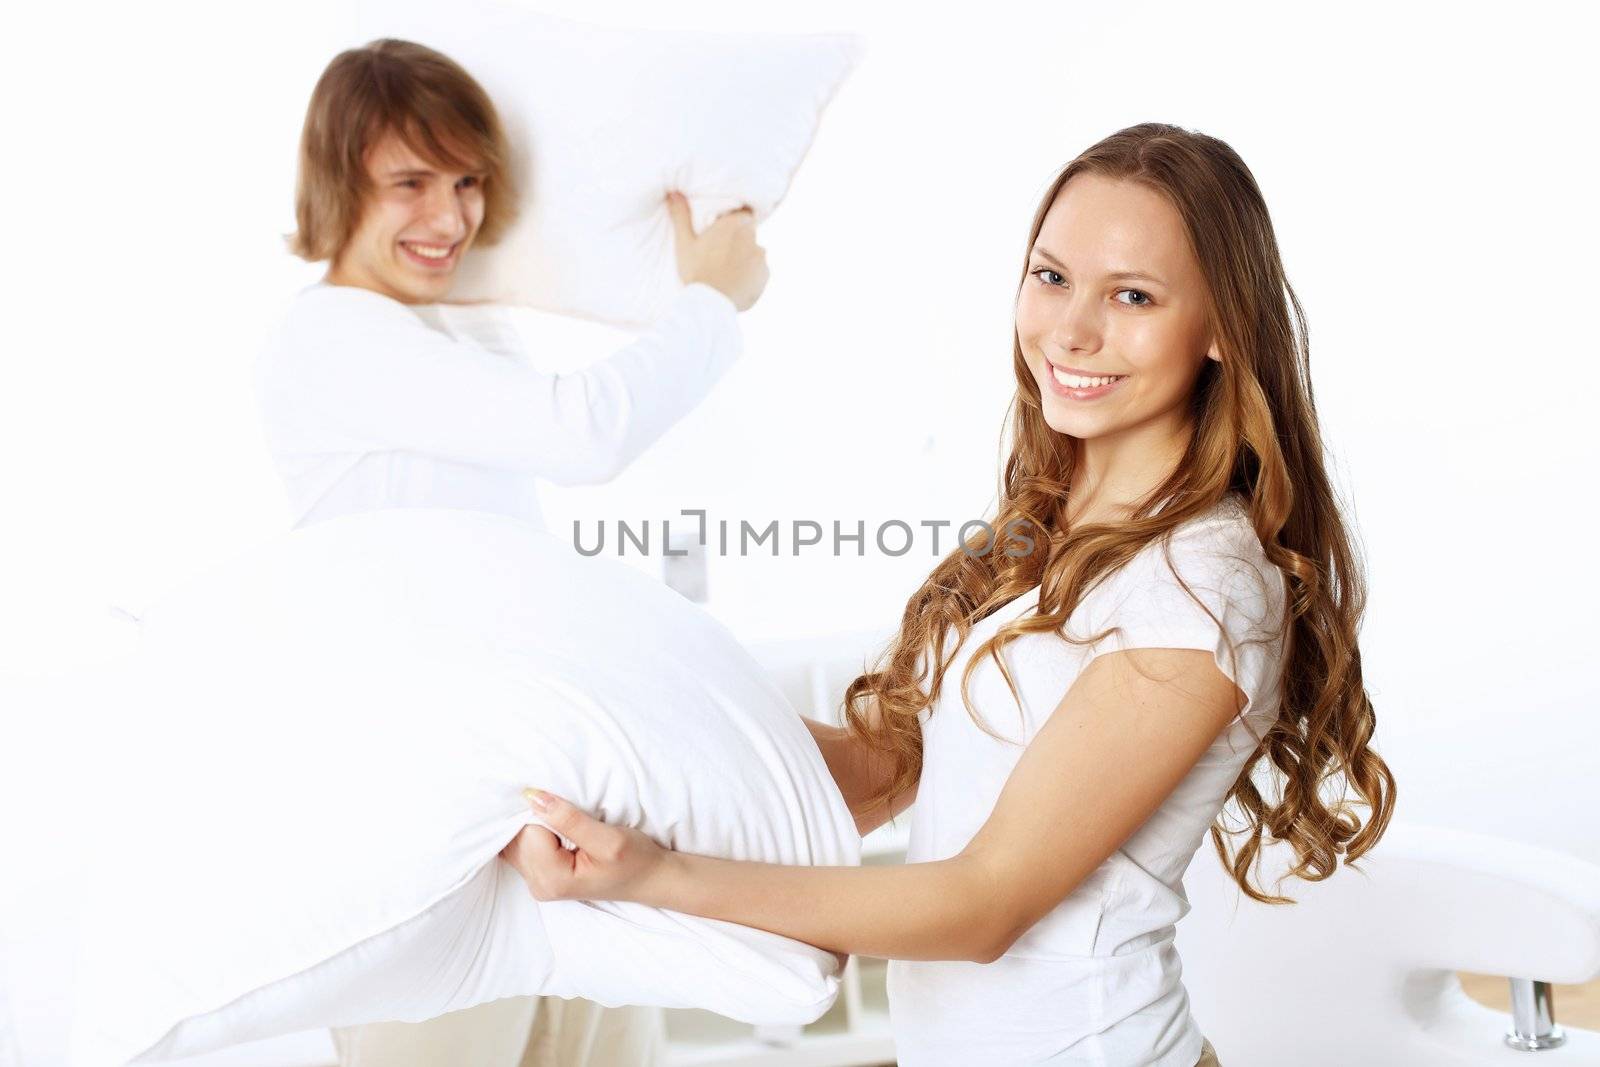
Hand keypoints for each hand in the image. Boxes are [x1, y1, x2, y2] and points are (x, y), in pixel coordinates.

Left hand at [499, 788, 668, 903]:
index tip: (560, 798)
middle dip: (531, 815)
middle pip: (515, 838)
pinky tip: (550, 823)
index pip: (526, 832)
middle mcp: (539, 884)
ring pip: (514, 841)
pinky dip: (531, 830)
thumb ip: (568, 819)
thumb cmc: (635, 860)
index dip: (540, 810)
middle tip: (560, 802)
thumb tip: (532, 796)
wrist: (651, 879)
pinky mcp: (541, 874)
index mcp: (553, 878)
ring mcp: (538, 882)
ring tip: (558, 812)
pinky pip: (522, 847)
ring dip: (530, 822)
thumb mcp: (608, 838)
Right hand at [665, 190, 769, 311]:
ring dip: (747, 258)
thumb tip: (673, 192)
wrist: (709, 304)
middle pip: (749, 233)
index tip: (726, 232)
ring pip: (755, 252)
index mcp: (732, 224)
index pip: (743, 214)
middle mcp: (750, 236)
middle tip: (723, 253)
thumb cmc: (695, 271)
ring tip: (729, 271)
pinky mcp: (765, 274)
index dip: (736, 222)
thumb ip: (681, 215)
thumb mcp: (684, 242)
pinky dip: (752, 275)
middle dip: (740, 240)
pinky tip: (737, 282)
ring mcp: (760, 256)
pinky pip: (760, 271)